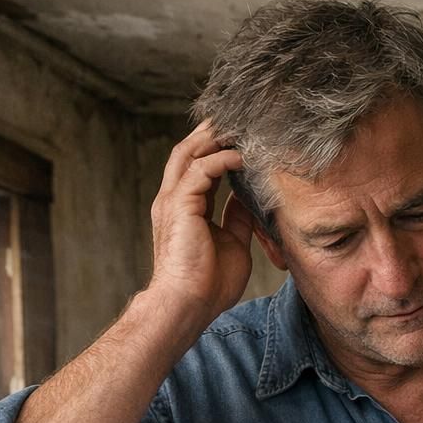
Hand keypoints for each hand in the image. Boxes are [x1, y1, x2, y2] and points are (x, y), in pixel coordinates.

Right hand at [147, 120, 256, 321]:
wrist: (189, 304)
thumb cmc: (210, 284)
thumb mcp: (232, 242)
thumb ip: (236, 217)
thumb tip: (249, 199)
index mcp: (184, 208)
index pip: (198, 166)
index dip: (217, 149)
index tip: (242, 137)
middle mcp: (173, 199)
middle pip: (188, 151)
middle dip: (212, 132)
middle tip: (238, 118)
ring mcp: (173, 200)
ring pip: (190, 153)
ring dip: (215, 137)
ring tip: (240, 126)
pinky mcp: (180, 205)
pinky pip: (202, 169)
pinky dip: (223, 159)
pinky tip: (243, 156)